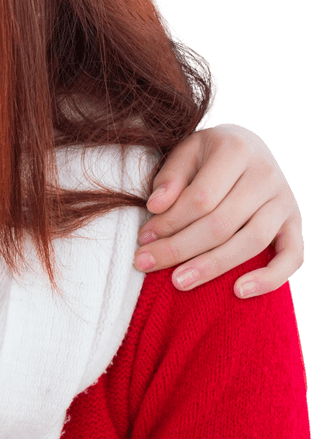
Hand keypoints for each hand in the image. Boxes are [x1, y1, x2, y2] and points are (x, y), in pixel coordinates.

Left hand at [134, 123, 302, 296]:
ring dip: (212, 266)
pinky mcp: (296, 224)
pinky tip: (238, 291)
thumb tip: (155, 206)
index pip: (201, 197)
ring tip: (178, 282)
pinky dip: (270, 278)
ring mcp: (285, 201)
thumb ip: (170, 177)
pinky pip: (293, 257)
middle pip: (222, 223)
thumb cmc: (207, 155)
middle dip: (179, 248)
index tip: (142, 238)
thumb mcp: (184, 152)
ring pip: (251, 242)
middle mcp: (267, 174)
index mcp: (237, 149)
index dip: (169, 222)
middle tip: (145, 263)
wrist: (247, 147)